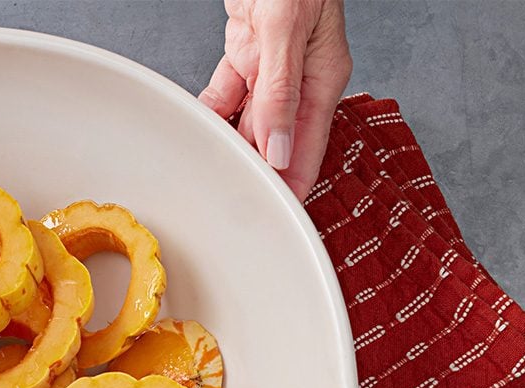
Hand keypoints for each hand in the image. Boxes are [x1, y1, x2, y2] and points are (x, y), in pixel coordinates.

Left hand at [199, 0, 352, 201]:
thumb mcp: (287, 32)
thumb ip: (281, 92)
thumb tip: (278, 148)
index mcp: (323, 80)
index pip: (307, 148)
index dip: (293, 186)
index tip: (279, 218)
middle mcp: (298, 80)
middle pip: (275, 141)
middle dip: (256, 172)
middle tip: (235, 207)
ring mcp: (270, 69)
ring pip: (247, 122)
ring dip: (230, 145)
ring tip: (214, 177)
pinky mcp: (244, 55)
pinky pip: (225, 94)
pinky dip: (212, 111)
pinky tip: (201, 131)